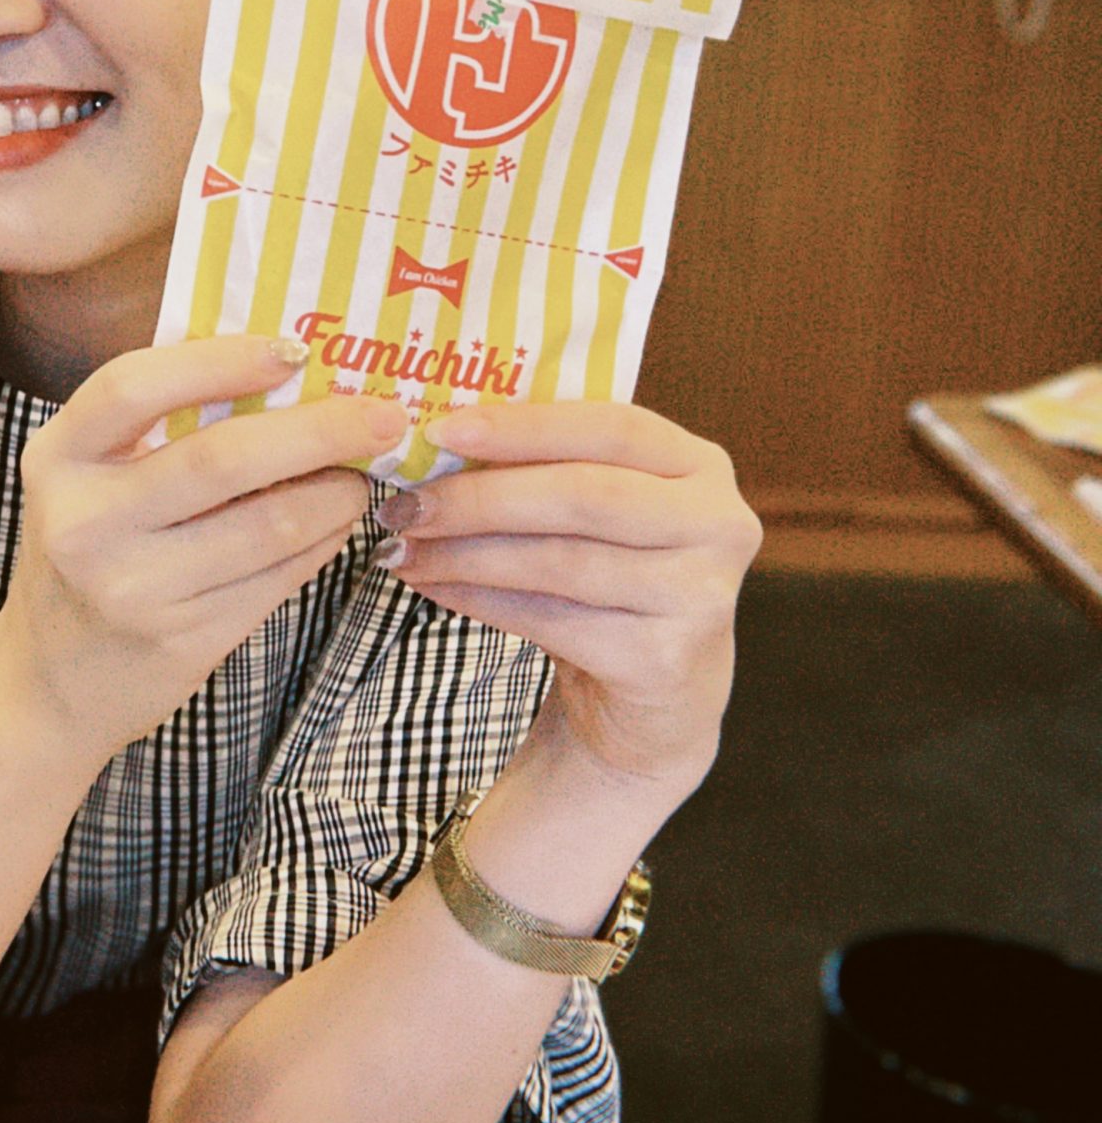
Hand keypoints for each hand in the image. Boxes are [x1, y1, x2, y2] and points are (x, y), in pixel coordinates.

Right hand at [0, 336, 401, 764]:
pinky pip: (277, 578)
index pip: (131, 387)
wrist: (51, 681)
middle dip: (318, 430)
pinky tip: (335, 522)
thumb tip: (284, 366)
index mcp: (58, 458)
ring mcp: (134, 589)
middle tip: (381, 415)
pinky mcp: (183, 641)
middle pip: (219, 459)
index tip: (291, 350)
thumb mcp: (88, 476)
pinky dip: (322, 542)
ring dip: (335, 493)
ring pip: (267, 526)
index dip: (216, 362)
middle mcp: (86, 523)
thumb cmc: (88, 549)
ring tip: (361, 474)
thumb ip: (156, 421)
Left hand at [373, 402, 761, 799]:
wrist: (657, 696)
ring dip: (465, 554)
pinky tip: (435, 587)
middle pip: (582, 496)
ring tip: (403, 549)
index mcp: (698, 465)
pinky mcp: (665, 660)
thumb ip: (543, 464)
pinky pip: (552, 619)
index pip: (610, 426)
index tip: (441, 429)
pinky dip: (481, 600)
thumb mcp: (592, 508)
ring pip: (559, 561)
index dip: (523, 426)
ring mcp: (700, 596)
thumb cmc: (609, 574)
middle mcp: (718, 524)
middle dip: (480, 498)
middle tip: (404, 504)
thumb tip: (432, 436)